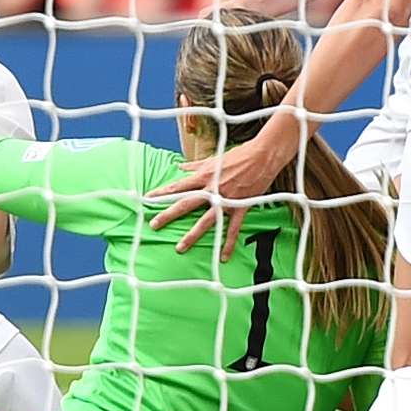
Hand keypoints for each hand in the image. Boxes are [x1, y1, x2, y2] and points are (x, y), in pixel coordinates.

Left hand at [147, 122, 300, 260]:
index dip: (162, 192)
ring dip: (192, 235)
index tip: (148, 199)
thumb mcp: (214, 158)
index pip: (178, 186)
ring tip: (180, 247)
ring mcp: (226, 200)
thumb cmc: (239, 154)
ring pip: (205, 221)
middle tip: (154, 224)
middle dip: (168, 215)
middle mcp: (212, 189)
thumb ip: (195, 165)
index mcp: (204, 176)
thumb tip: (180, 166)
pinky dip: (228, 243)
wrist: (263, 156)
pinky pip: (232, 229)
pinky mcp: (240, 207)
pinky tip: (222, 256)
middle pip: (186, 204)